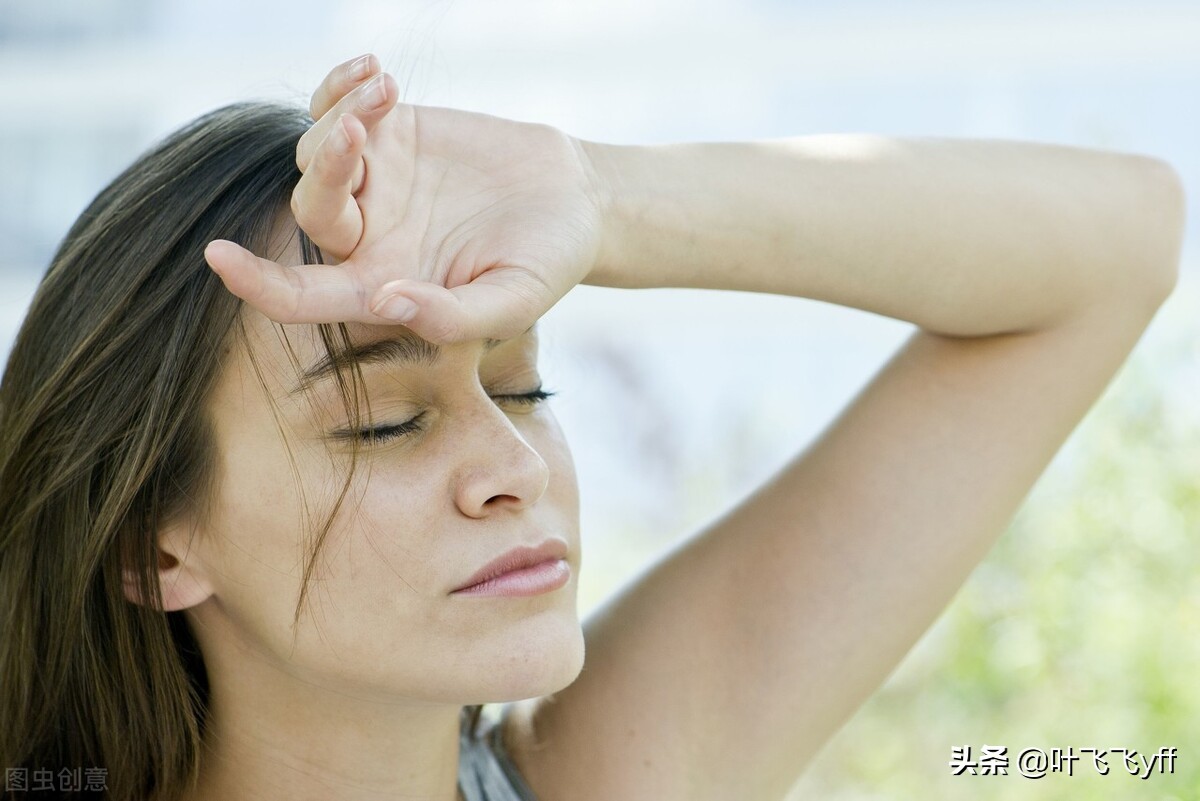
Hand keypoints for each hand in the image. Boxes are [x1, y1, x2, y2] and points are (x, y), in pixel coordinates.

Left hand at [203, 55, 605, 343]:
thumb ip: (451, 316)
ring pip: (316, 150)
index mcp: (383, 288)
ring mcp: (375, 182)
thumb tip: (382, 303)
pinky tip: (374, 69)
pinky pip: (337, 106)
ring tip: (389, 94)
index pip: (305, 296)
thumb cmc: (547, 262)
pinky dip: (342, 84)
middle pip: (310, 208)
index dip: (258, 284)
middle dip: (323, 170)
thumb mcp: (513, 302)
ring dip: (340, 116)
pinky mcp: (391, 133)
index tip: (219, 257)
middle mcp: (367, 237)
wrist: (576, 199)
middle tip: (360, 136)